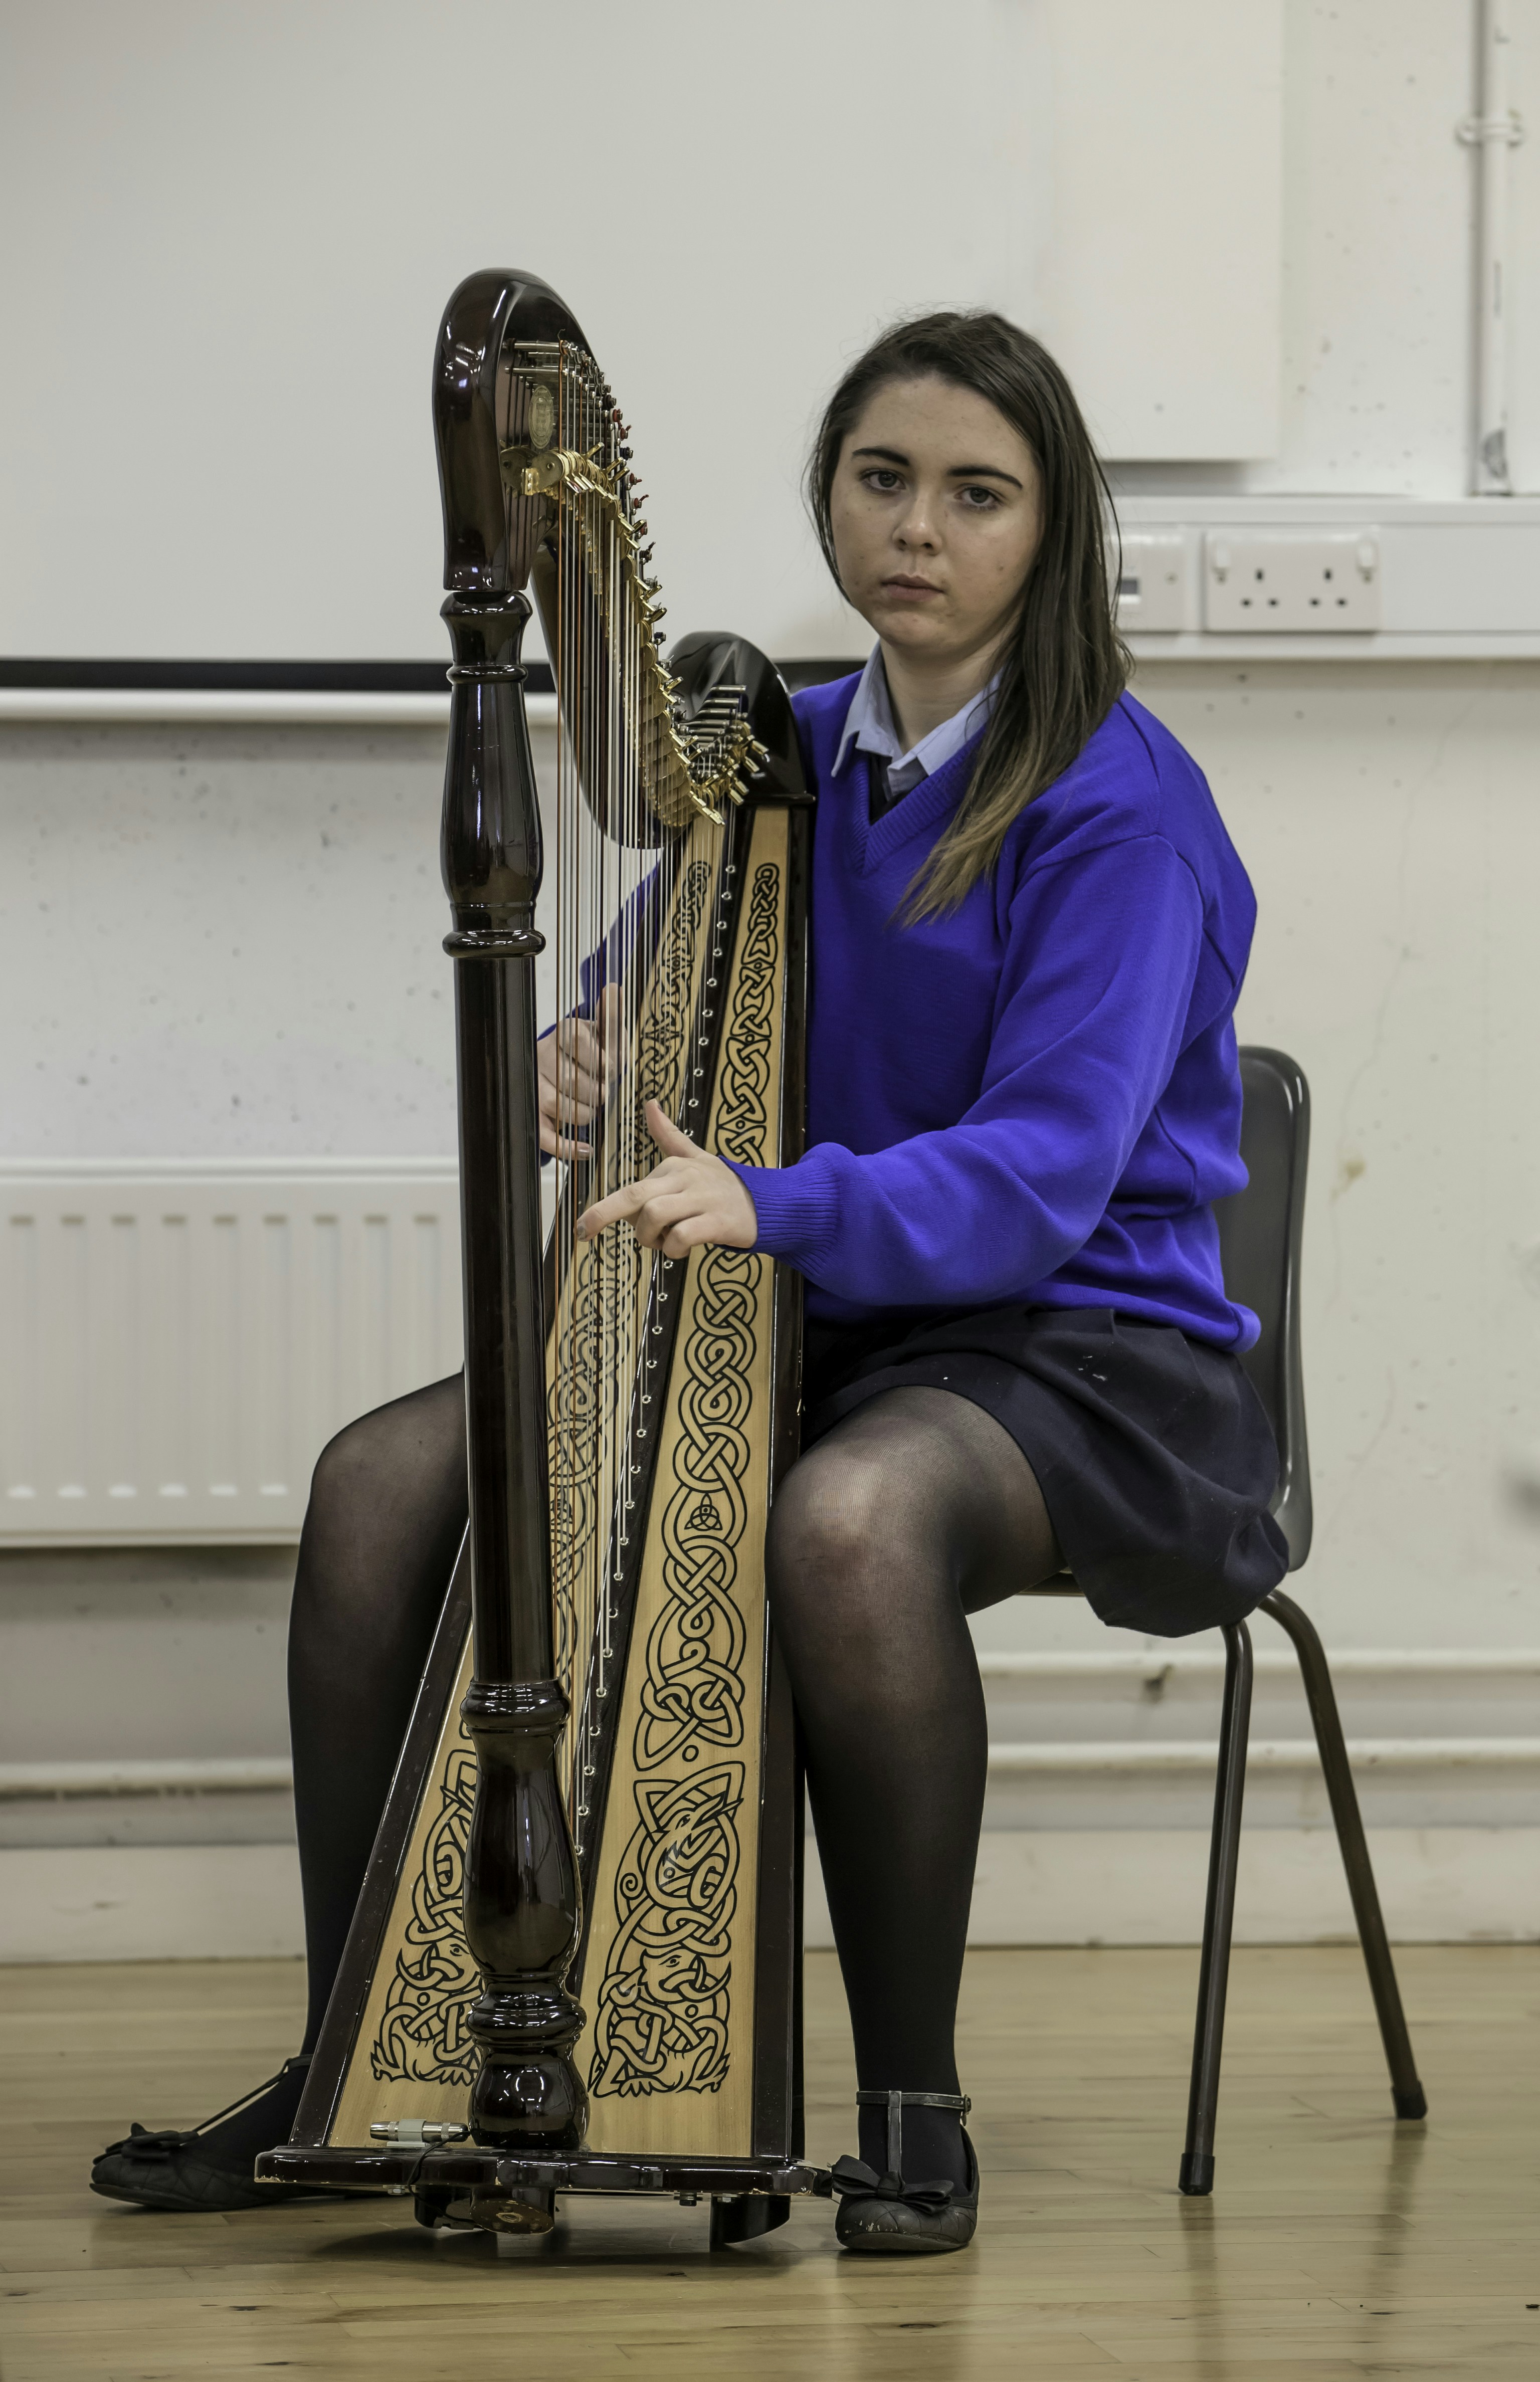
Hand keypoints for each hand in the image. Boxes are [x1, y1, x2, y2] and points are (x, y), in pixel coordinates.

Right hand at [538, 984, 621, 1158]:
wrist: (569, 1070)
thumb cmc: (594, 1053)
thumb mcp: (605, 1034)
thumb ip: (612, 1017)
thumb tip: (614, 988)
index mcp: (563, 1033)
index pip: (577, 1042)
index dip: (601, 1061)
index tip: (612, 1070)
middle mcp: (543, 1058)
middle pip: (570, 1079)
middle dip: (597, 1092)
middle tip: (606, 1095)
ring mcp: (535, 1088)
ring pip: (559, 1106)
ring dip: (586, 1114)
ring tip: (596, 1112)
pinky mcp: (533, 1115)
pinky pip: (545, 1137)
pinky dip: (567, 1147)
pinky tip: (586, 1149)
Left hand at [576, 1101, 757, 1258]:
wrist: (768, 1203)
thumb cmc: (723, 1185)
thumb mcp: (696, 1156)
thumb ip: (669, 1134)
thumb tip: (650, 1103)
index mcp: (675, 1166)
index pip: (631, 1188)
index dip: (605, 1209)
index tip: (583, 1227)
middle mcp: (685, 1178)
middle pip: (635, 1196)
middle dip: (603, 1213)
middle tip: (584, 1232)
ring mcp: (702, 1200)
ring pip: (655, 1216)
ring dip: (649, 1238)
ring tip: (662, 1243)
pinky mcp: (718, 1222)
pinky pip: (682, 1237)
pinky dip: (673, 1249)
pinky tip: (680, 1250)